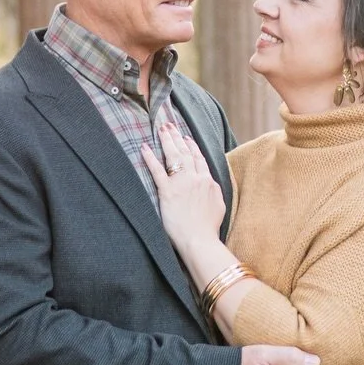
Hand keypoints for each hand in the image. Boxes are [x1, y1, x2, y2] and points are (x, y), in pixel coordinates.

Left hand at [142, 123, 224, 251]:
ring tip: (161, 129)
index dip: (191, 146)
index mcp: (208, 181)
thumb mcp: (219, 205)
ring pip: (173, 156)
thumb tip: (211, 183)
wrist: (200, 239)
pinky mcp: (167, 192)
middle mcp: (195, 178)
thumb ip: (214, 190)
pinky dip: (150, 158)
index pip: (198, 158)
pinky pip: (157, 171)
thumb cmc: (209, 227)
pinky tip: (144, 148)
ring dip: (167, 141)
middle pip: (185, 152)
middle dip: (177, 137)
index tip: (186, 137)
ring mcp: (181, 184)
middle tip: (169, 125)